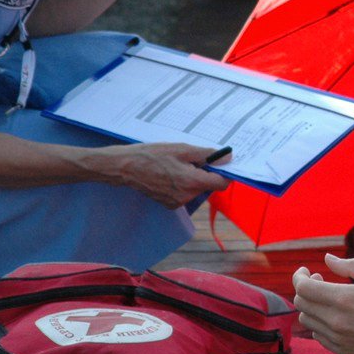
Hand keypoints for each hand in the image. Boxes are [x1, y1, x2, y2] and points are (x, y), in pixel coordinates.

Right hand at [103, 142, 229, 207]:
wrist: (125, 167)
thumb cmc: (152, 155)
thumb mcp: (182, 149)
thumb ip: (207, 155)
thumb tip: (227, 158)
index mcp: (192, 182)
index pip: (221, 183)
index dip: (224, 172)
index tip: (220, 163)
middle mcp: (186, 196)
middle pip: (208, 185)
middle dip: (205, 172)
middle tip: (192, 159)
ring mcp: (177, 202)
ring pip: (196, 189)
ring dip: (193, 177)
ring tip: (176, 165)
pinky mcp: (169, 204)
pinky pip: (184, 193)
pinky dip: (182, 184)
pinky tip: (169, 173)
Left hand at [293, 254, 353, 353]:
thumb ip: (350, 266)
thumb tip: (327, 259)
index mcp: (343, 298)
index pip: (303, 287)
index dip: (299, 276)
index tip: (305, 271)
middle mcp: (335, 320)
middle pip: (301, 303)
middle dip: (305, 288)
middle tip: (320, 280)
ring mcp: (337, 338)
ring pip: (306, 320)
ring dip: (311, 306)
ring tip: (328, 298)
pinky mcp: (341, 351)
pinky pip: (317, 335)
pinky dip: (319, 323)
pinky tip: (335, 316)